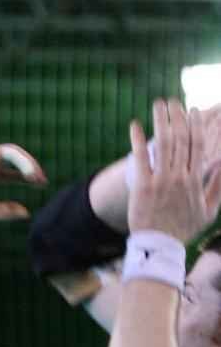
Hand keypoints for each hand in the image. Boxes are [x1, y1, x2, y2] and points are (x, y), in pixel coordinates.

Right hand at [0, 143, 47, 224]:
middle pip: (15, 160)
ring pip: (15, 154)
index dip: (25, 178)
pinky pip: (13, 154)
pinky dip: (24, 164)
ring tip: (38, 179)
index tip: (40, 184)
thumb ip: (8, 211)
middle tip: (43, 181)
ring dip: (30, 166)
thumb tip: (26, 213)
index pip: (9, 173)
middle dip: (31, 169)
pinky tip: (30, 177)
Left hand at [128, 99, 220, 243]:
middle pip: (181, 139)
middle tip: (172, 101)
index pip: (199, 145)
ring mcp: (160, 180)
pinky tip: (135, 125)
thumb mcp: (210, 208)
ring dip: (160, 121)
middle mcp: (179, 176)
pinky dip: (137, 140)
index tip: (193, 110)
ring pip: (162, 144)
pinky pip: (140, 158)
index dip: (196, 125)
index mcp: (196, 179)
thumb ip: (219, 185)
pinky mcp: (142, 186)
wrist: (159, 245)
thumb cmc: (184, 227)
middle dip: (177, 117)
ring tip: (158, 104)